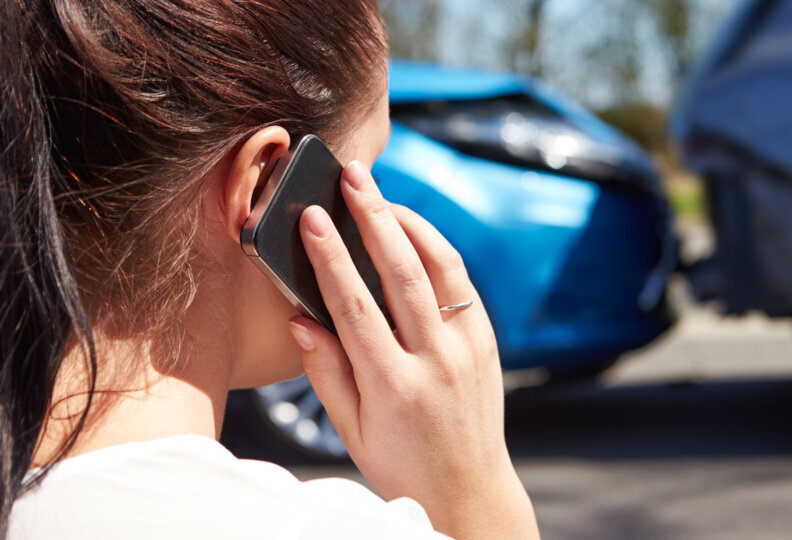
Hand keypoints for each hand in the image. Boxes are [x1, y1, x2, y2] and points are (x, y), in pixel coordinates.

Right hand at [285, 161, 537, 539]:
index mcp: (394, 386)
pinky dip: (438, 250)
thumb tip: (300, 318)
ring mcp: (468, 349)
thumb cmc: (402, 464)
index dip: (331, 257)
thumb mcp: (352, 431)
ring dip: (410, 222)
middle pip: (402, 272)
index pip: (356, 307)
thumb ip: (325, 373)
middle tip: (353, 176)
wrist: (469, 489)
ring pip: (441, 268)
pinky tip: (413, 231)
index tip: (312, 218)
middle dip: (373, 217)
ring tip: (381, 193)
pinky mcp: (487, 343)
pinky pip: (461, 284)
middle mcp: (437, 361)